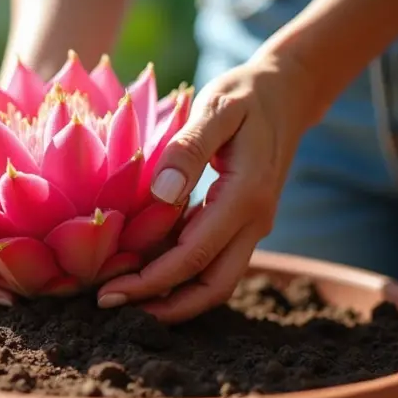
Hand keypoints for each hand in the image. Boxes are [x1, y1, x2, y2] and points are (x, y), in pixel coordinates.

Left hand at [97, 52, 324, 322]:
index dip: (151, 281)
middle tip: (109, 305)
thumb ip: (189, 148)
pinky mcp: (243, 222)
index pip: (194, 256)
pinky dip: (181, 275)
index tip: (109, 292)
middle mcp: (255, 220)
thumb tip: (161, 194)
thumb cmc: (244, 94)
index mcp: (246, 196)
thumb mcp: (216, 108)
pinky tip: (143, 269)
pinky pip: (214, 261)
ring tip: (123, 297)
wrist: (287, 91)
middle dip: (163, 305)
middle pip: (212, 286)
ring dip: (173, 297)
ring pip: (216, 281)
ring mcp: (252, 225)